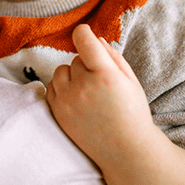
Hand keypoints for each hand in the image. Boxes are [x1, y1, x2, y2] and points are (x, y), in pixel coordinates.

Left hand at [46, 25, 156, 169]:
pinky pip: (51, 86)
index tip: (84, 33)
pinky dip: (62, 89)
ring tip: (88, 92)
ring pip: (61, 71)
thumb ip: (113, 56)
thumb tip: (94, 38)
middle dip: (86, 65)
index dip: (83, 33)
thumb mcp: (131, 81)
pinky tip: (78, 100)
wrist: (126, 151)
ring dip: (72, 76)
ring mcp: (67, 101)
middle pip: (75, 58)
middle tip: (101, 84)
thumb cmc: (132, 113)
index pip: (84, 41)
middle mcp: (84, 87)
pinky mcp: (57, 112)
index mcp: (106, 76)